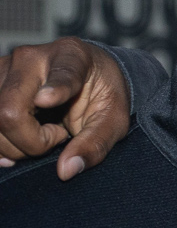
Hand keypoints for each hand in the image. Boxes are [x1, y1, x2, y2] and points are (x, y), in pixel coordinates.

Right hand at [0, 38, 132, 178]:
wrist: (88, 72)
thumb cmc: (102, 94)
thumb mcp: (114, 120)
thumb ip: (95, 144)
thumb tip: (65, 170)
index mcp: (72, 57)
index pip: (62, 74)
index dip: (55, 88)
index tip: (46, 100)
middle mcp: (30, 57)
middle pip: (9, 111)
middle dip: (30, 142)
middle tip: (56, 137)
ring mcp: (2, 67)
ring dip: (11, 144)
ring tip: (38, 135)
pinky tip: (13, 145)